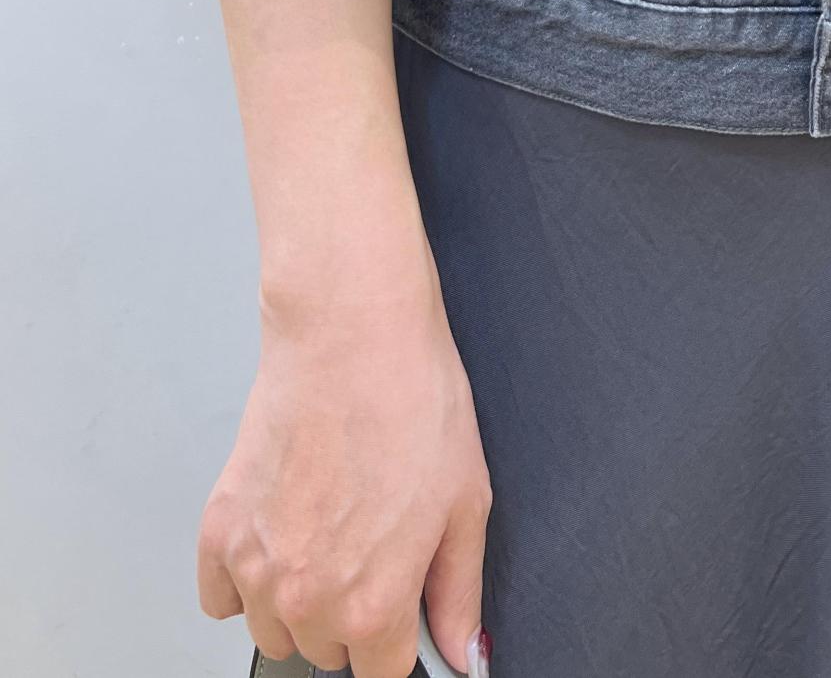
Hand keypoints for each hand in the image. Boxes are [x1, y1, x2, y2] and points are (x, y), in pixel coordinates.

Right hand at [196, 233, 492, 677]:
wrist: (352, 332)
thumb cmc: (413, 400)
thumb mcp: (466, 503)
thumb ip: (459, 593)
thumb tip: (464, 652)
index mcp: (372, 604)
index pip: (383, 673)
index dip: (401, 637)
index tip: (403, 607)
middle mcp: (306, 599)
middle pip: (329, 652)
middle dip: (355, 614)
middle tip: (374, 544)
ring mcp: (255, 567)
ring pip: (275, 629)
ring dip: (300, 600)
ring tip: (331, 529)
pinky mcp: (219, 529)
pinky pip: (221, 597)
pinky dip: (246, 578)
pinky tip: (283, 530)